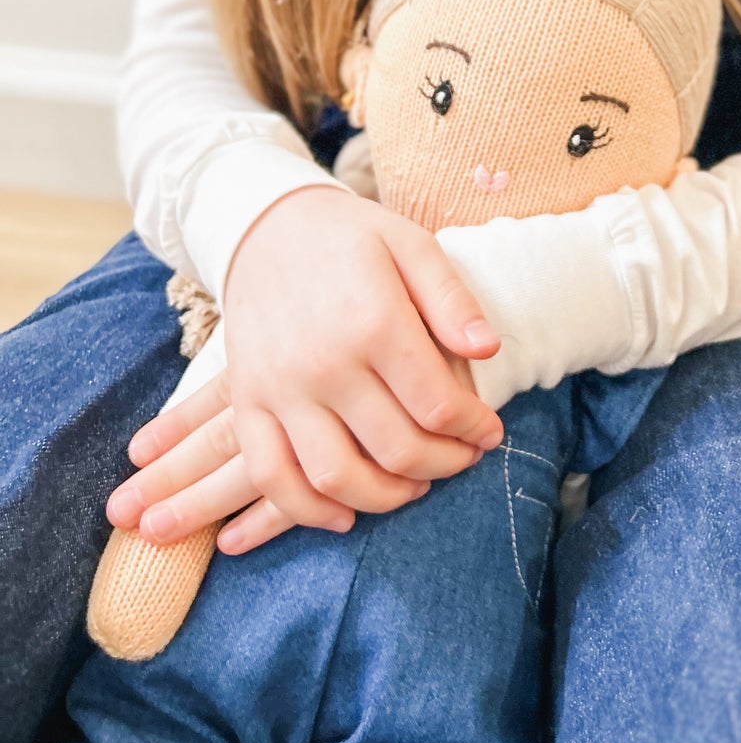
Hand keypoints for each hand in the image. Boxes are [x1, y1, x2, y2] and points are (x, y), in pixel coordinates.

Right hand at [108, 185, 504, 552]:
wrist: (266, 227)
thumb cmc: (352, 238)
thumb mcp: (412, 245)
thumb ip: (452, 299)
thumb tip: (488, 351)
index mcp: (373, 321)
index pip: (436, 404)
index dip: (473, 428)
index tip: (490, 432)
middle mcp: (323, 363)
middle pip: (395, 449)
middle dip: (443, 465)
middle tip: (463, 458)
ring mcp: (279, 389)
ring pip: (335, 476)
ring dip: (385, 498)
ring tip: (415, 486)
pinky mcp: (248, 404)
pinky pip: (272, 476)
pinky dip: (307, 509)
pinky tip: (345, 515)